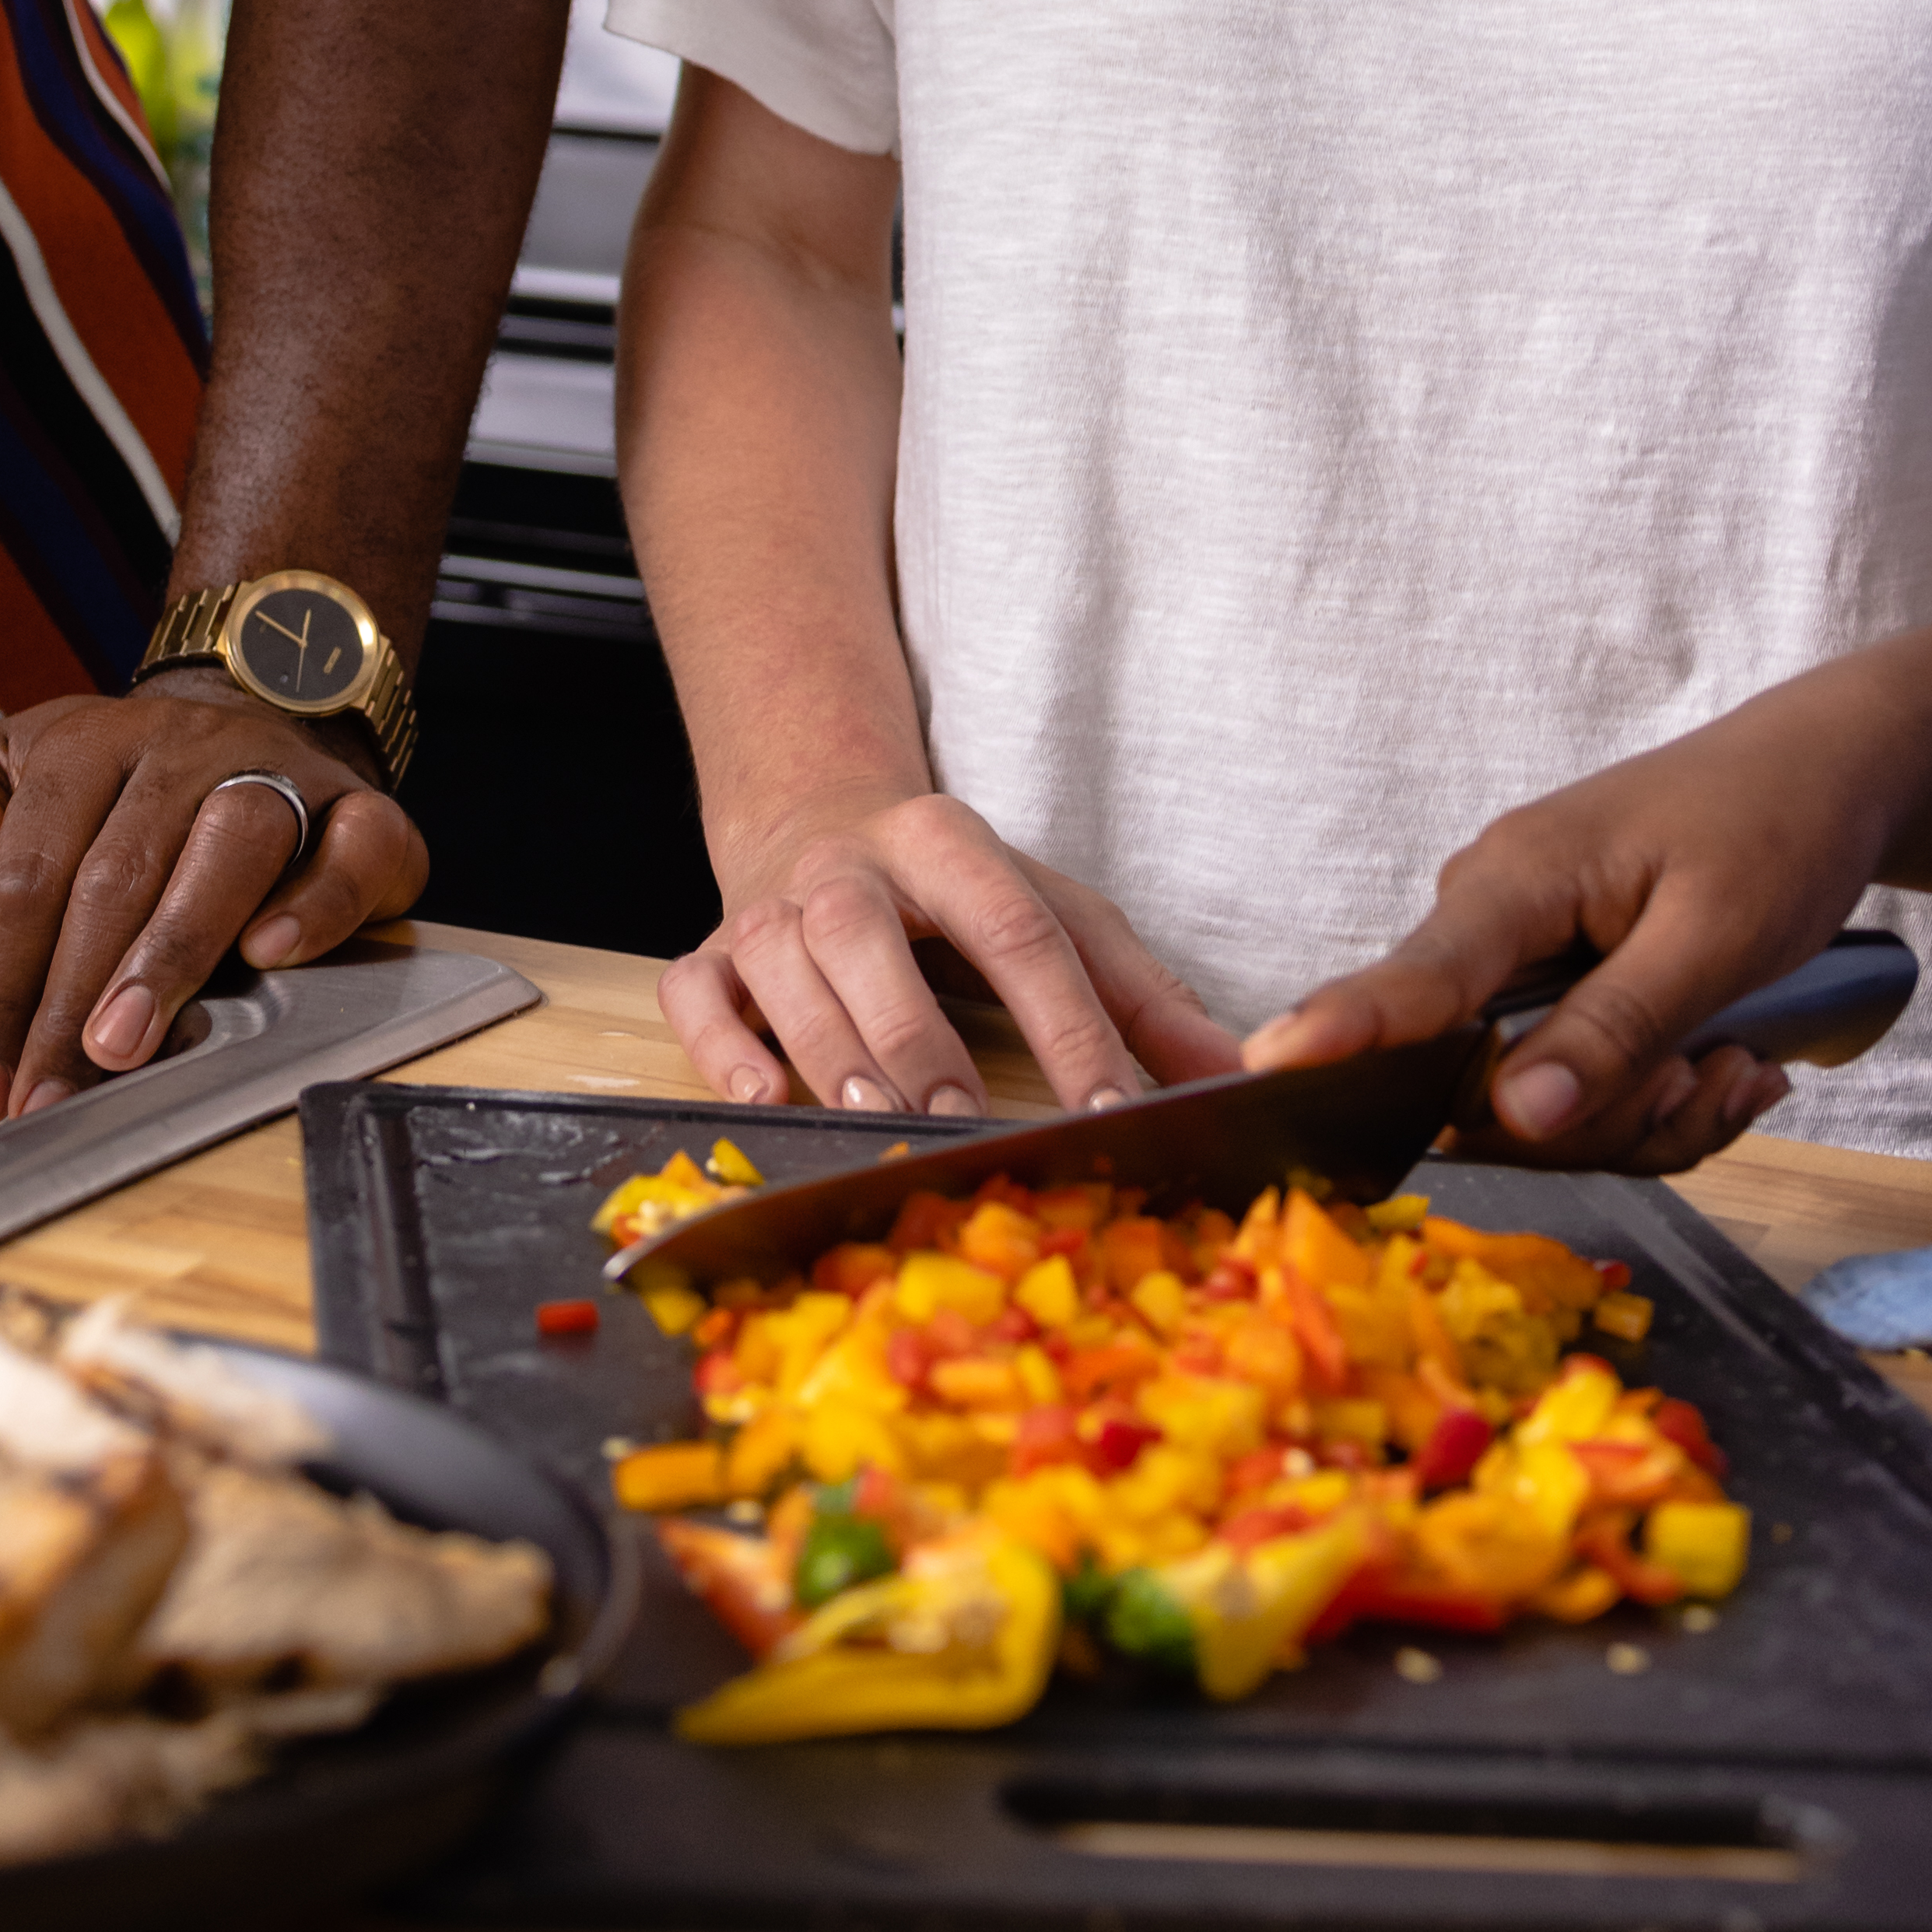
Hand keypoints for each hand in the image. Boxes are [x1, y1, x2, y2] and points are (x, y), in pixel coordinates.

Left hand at [0, 684, 427, 1119]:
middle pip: (118, 871)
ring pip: (229, 847)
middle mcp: (183, 746)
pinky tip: (269, 953)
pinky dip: (316, 903)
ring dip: (172, 952)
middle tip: (47, 1085)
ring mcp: (278, 771)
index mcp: (85, 742)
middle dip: (71, 995)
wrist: (242, 720)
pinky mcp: (360, 810)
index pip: (27, 870)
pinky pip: (355, 847)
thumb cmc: (107, 781)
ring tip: (124, 1043)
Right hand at [659, 783, 1241, 1118]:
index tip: (1111, 1105)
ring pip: (779, 959)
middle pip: (871, 936)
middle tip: (957, 1116)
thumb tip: (1234, 1069)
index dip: (1068, 1022)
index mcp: (947, 843)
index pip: (1017, 930)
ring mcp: (771, 905)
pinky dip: (720, 1045)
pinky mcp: (710, 949)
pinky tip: (757, 1098)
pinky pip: (697, 990)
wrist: (816, 814)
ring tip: (868, 1113)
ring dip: (823, 1040)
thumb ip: (1141, 994)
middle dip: (914, 1032)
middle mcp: (849, 865)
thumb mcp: (1055, 914)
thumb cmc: (955, 891)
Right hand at [1242, 693, 1913, 1170]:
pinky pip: (1586, 1094)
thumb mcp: (1716, 939)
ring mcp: (1525, 960)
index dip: (1341, 1029)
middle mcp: (1496, 921)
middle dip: (1607, 1116)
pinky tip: (1729, 1060)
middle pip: (1486, 1087)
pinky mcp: (1562, 989)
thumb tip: (1516, 1115)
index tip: (1269, 1064)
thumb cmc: (1776, 826)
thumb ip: (1615, 1029)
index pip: (1411, 976)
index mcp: (1515, 883)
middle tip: (1715, 1074)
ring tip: (1736, 1058)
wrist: (1826, 776)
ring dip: (1652, 1112)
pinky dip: (1664, 1102)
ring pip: (1544, 1108)